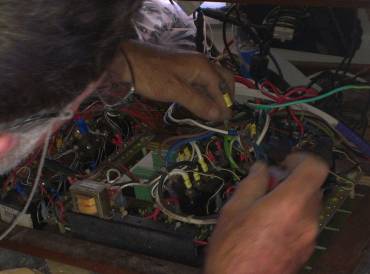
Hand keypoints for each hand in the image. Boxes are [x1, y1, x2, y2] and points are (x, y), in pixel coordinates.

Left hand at [110, 40, 233, 120]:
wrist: (126, 60)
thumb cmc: (151, 75)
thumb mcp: (175, 91)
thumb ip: (198, 102)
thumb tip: (218, 115)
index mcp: (202, 67)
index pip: (221, 89)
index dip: (224, 106)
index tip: (226, 121)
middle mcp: (201, 62)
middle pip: (223, 78)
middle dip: (226, 95)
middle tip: (223, 113)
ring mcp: (192, 64)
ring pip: (212, 79)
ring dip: (215, 93)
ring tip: (213, 110)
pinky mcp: (182, 67)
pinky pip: (201, 79)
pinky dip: (205, 91)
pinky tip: (200, 100)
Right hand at [204, 154, 328, 273]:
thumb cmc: (232, 249)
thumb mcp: (234, 208)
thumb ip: (252, 183)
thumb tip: (261, 168)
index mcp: (290, 203)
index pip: (315, 168)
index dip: (301, 159)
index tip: (283, 163)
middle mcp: (307, 219)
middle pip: (311, 186)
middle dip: (290, 179)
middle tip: (266, 184)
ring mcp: (309, 237)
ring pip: (307, 204)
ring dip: (289, 198)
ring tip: (262, 207)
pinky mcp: (305, 249)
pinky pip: (303, 222)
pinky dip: (290, 215)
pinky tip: (266, 224)